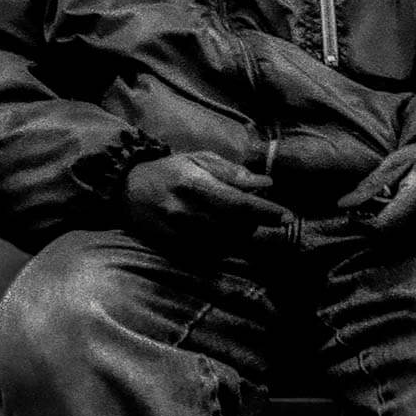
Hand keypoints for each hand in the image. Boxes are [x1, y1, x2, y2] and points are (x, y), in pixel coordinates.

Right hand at [124, 151, 288, 244]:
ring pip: (224, 244)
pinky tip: (222, 232)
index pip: (237, 202)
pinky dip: (224, 246)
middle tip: (261, 213)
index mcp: (194, 184)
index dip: (264, 211)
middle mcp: (185, 212)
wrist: (127, 189)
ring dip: (241, 235)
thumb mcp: (199, 159)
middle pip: (233, 227)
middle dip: (255, 223)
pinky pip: (209, 255)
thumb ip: (232, 172)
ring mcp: (178, 234)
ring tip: (239, 220)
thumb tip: (265, 184)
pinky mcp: (173, 249)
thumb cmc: (171, 170)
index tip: (287, 216)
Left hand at [336, 141, 415, 238]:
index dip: (361, 225)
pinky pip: (411, 243)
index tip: (350, 214)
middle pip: (389, 239)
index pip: (383, 227)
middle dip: (370, 229)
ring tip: (380, 210)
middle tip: (362, 211)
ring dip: (383, 233)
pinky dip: (397, 233)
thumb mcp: (396, 161)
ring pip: (399, 245)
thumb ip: (371, 185)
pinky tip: (395, 216)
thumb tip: (343, 205)